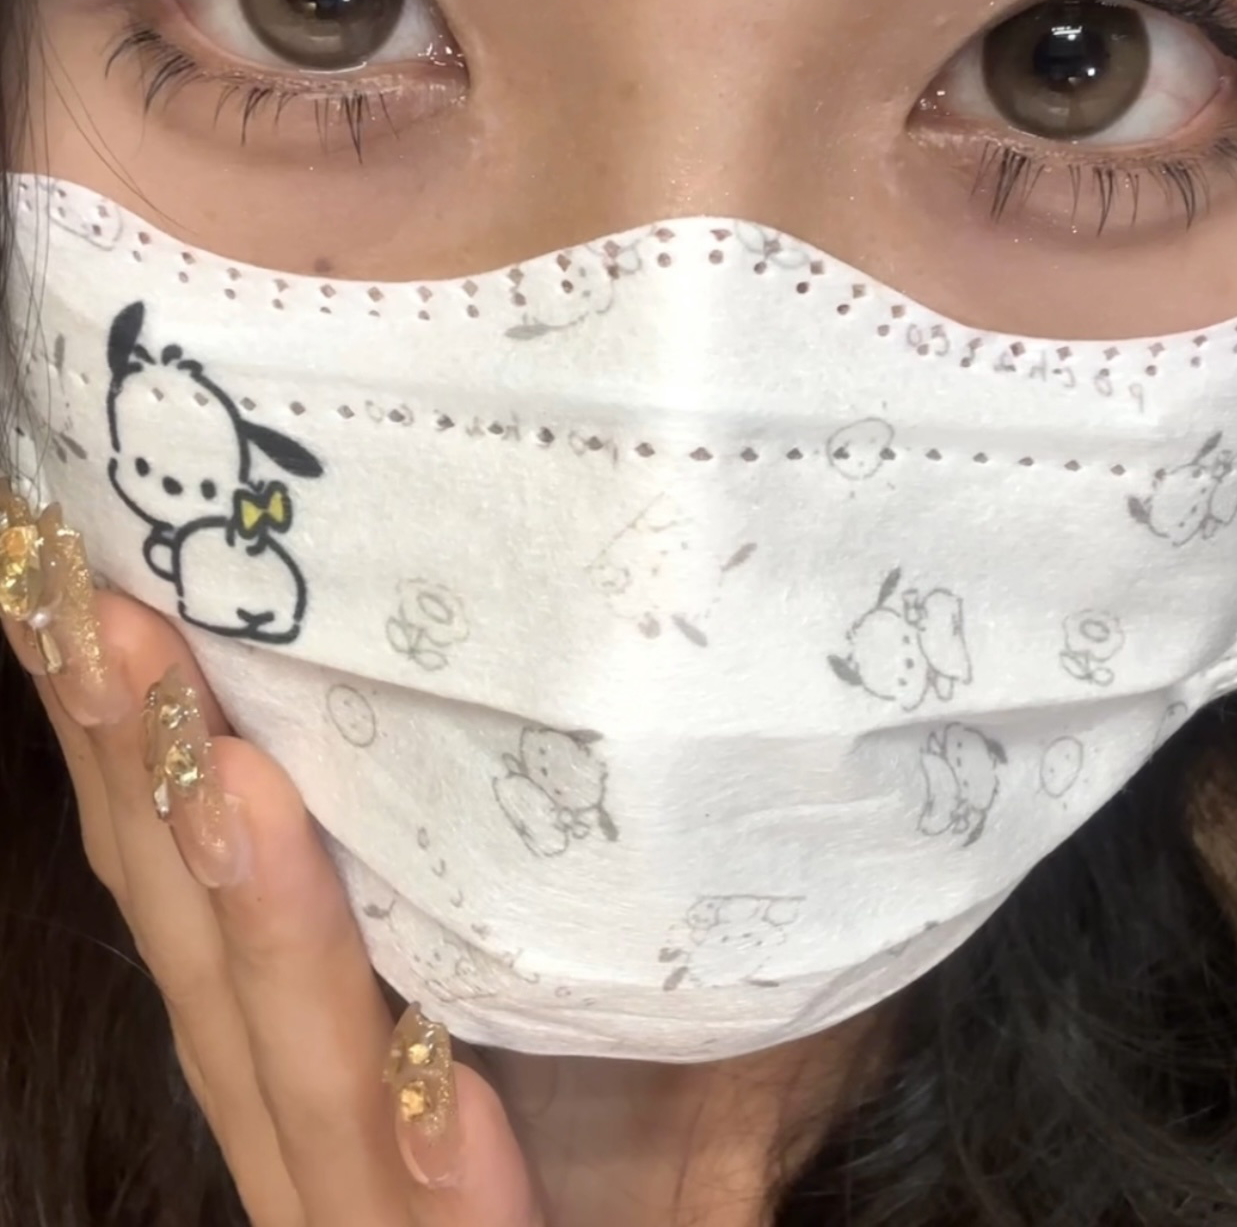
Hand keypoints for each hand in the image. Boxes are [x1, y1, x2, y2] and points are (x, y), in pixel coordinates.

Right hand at [8, 586, 544, 1226]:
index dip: (132, 740)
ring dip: (267, 935)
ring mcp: (368, 1203)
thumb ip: (517, 816)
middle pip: (205, 949)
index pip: (199, 869)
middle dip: (145, 784)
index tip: (87, 582)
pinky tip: (436, 1086)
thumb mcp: (573, 920)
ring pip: (296, 1077)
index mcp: (310, 1007)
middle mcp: (307, 1098)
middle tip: (107, 613)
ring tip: (226, 776)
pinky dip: (431, 1164)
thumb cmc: (639, 1088)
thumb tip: (530, 618)